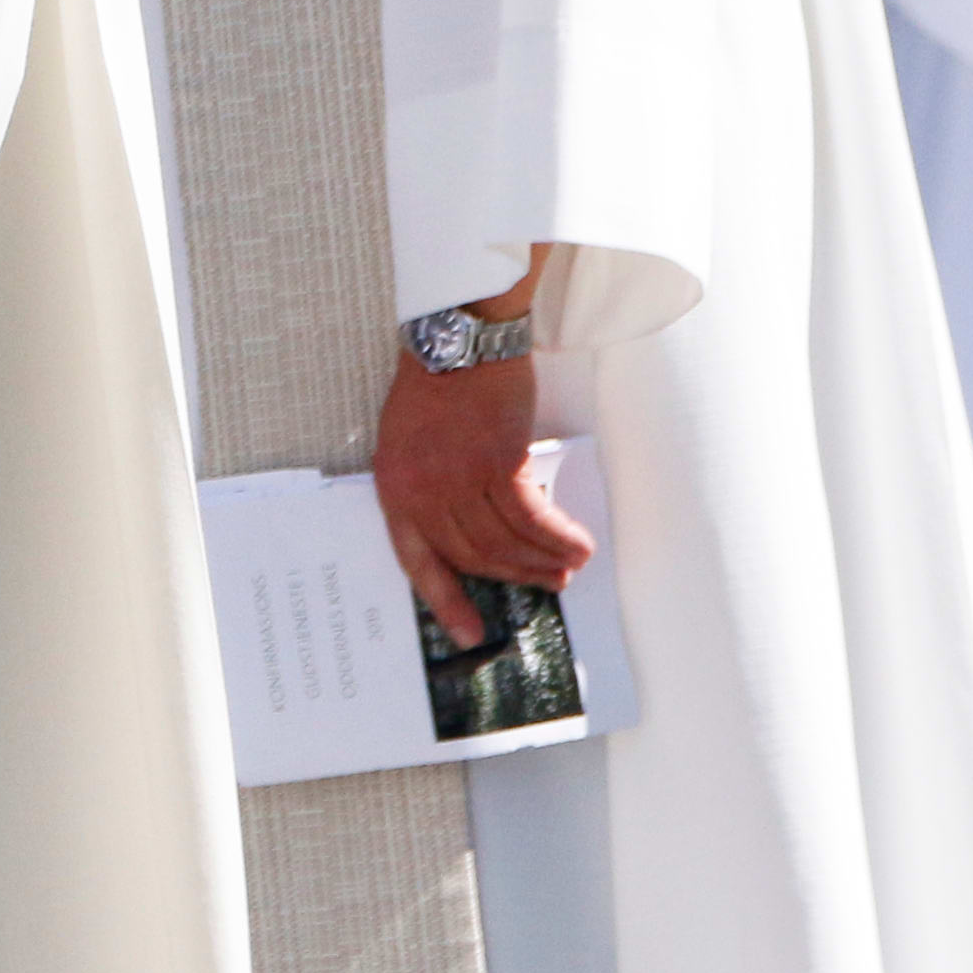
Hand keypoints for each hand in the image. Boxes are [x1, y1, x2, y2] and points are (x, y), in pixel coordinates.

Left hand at [371, 332, 593, 651]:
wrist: (458, 339)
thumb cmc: (435, 387)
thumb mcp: (409, 444)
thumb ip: (429, 488)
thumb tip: (465, 531)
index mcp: (394, 488)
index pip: (417, 560)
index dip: (445, 600)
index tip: (468, 633)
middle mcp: (421, 489)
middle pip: (473, 556)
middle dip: (513, 577)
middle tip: (548, 584)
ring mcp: (458, 477)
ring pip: (505, 541)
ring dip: (542, 561)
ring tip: (568, 566)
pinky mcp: (497, 462)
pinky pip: (532, 516)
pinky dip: (557, 536)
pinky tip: (577, 544)